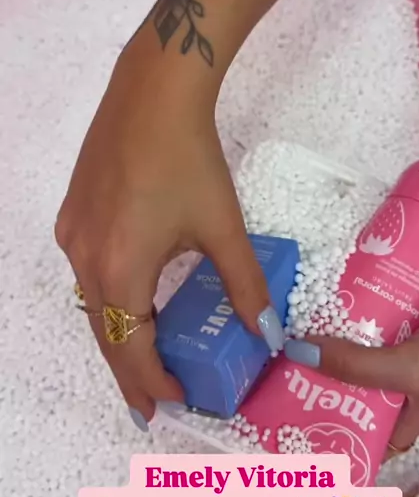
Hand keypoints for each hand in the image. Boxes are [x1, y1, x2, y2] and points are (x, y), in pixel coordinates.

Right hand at [55, 30, 277, 430]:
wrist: (151, 93)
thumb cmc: (190, 160)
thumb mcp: (222, 226)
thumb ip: (244, 285)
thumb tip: (269, 332)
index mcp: (121, 269)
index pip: (132, 347)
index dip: (153, 381)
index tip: (176, 403)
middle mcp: (86, 260)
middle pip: (106, 335)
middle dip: (130, 373)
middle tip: (153, 403)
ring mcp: (73, 237)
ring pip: (94, 306)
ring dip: (119, 337)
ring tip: (145, 362)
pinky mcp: (72, 216)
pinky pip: (87, 274)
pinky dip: (110, 301)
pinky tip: (131, 301)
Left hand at [285, 270, 418, 456]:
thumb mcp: (411, 370)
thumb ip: (357, 367)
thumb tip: (296, 353)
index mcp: (405, 411)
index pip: (360, 433)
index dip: (327, 432)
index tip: (281, 421)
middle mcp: (402, 378)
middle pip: (349, 379)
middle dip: (316, 369)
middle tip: (268, 356)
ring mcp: (405, 340)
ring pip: (358, 338)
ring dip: (330, 327)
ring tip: (284, 318)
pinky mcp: (409, 305)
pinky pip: (373, 304)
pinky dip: (354, 297)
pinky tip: (321, 287)